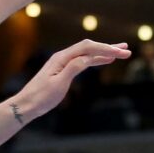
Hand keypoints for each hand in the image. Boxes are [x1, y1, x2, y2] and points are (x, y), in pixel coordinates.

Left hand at [13, 40, 130, 121]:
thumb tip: (88, 58)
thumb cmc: (41, 96)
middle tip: (126, 50)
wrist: (26, 104)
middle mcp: (63, 56)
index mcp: (62, 58)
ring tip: (121, 53)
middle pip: (90, 47)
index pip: (88, 48)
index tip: (120, 53)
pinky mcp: (65, 69)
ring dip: (105, 53)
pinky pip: (84, 61)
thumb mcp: (59, 84)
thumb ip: (73, 68)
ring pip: (88, 53)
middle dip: (109, 48)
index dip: (105, 48)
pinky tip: (106, 60)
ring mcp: (64, 62)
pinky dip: (97, 59)